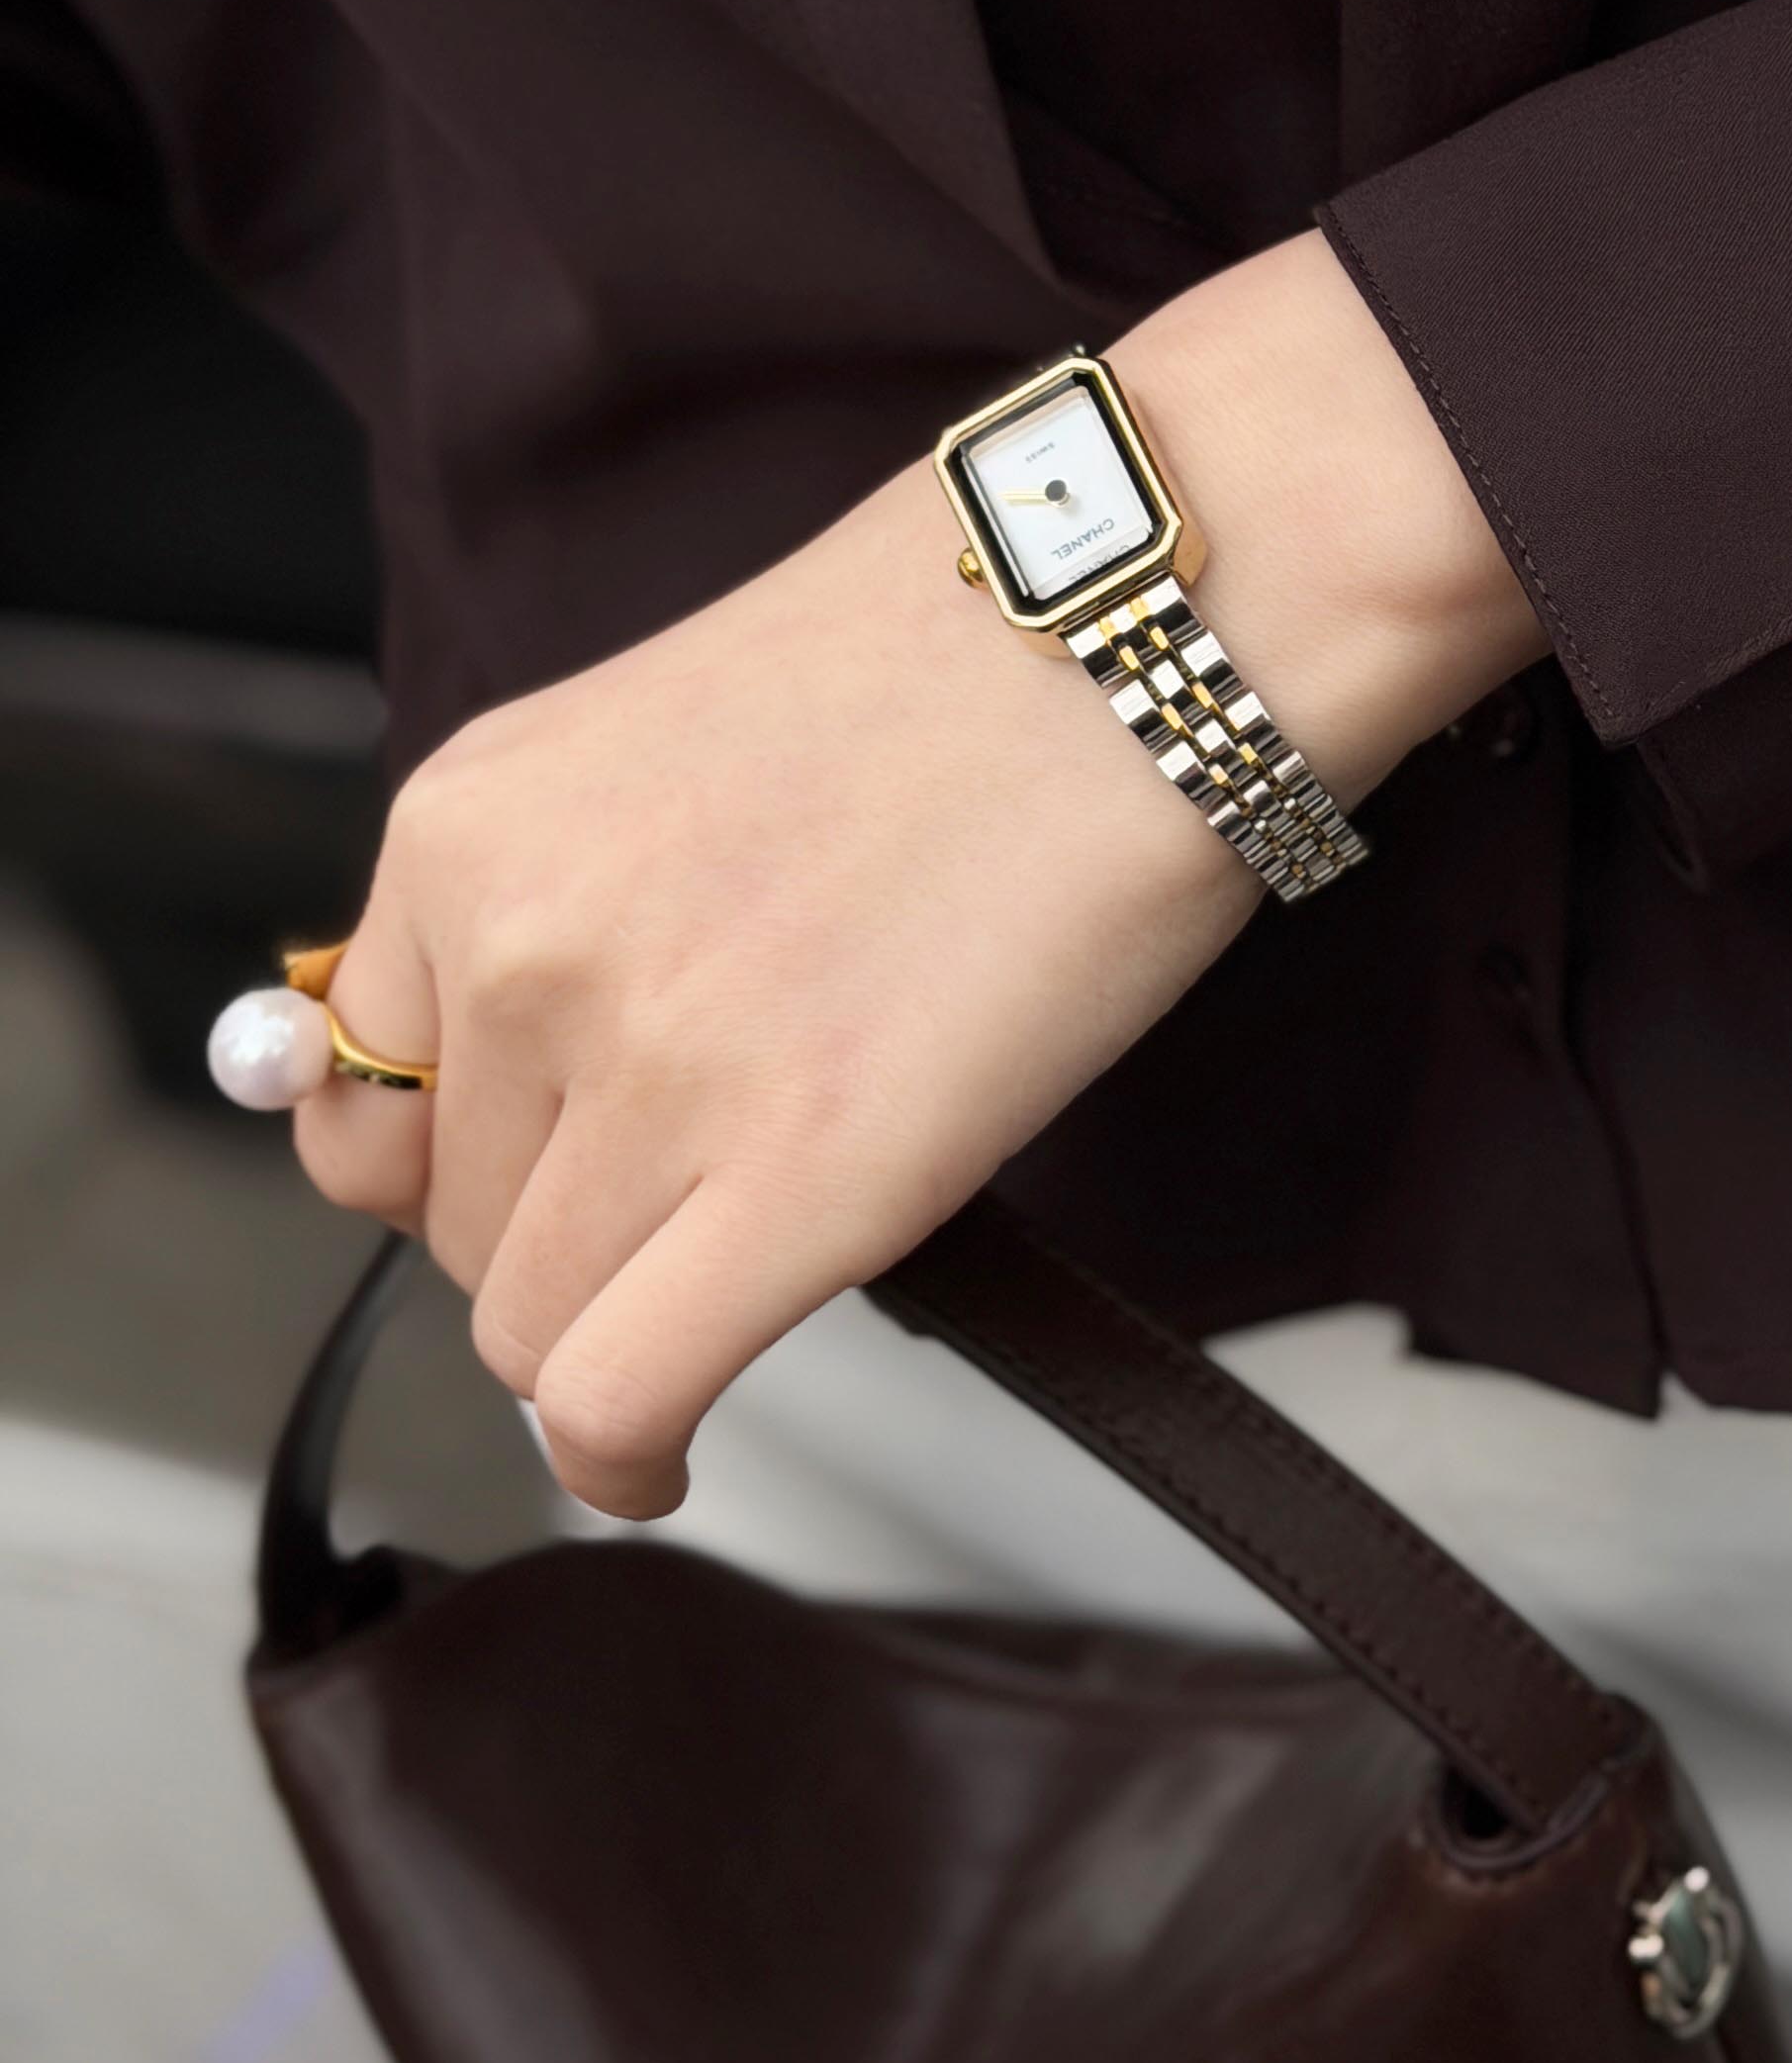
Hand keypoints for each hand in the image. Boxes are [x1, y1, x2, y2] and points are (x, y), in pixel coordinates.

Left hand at [292, 231, 1547, 1519]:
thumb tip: (514, 1085)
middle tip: (697, 1207)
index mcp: (472, 817)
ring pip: (527, 1324)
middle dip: (562, 1237)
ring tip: (734, 1284)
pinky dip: (624, 1456)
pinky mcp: (799, 1173)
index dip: (462, 1153)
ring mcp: (648, 1062)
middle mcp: (516, 939)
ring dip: (620, 1331)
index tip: (544, 1177)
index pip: (362, 1084)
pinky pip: (611, 1400)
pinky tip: (672, 1451)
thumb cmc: (981, 645)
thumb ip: (562, 892)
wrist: (1158, 606)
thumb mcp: (676, 735)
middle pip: (452, 1220)